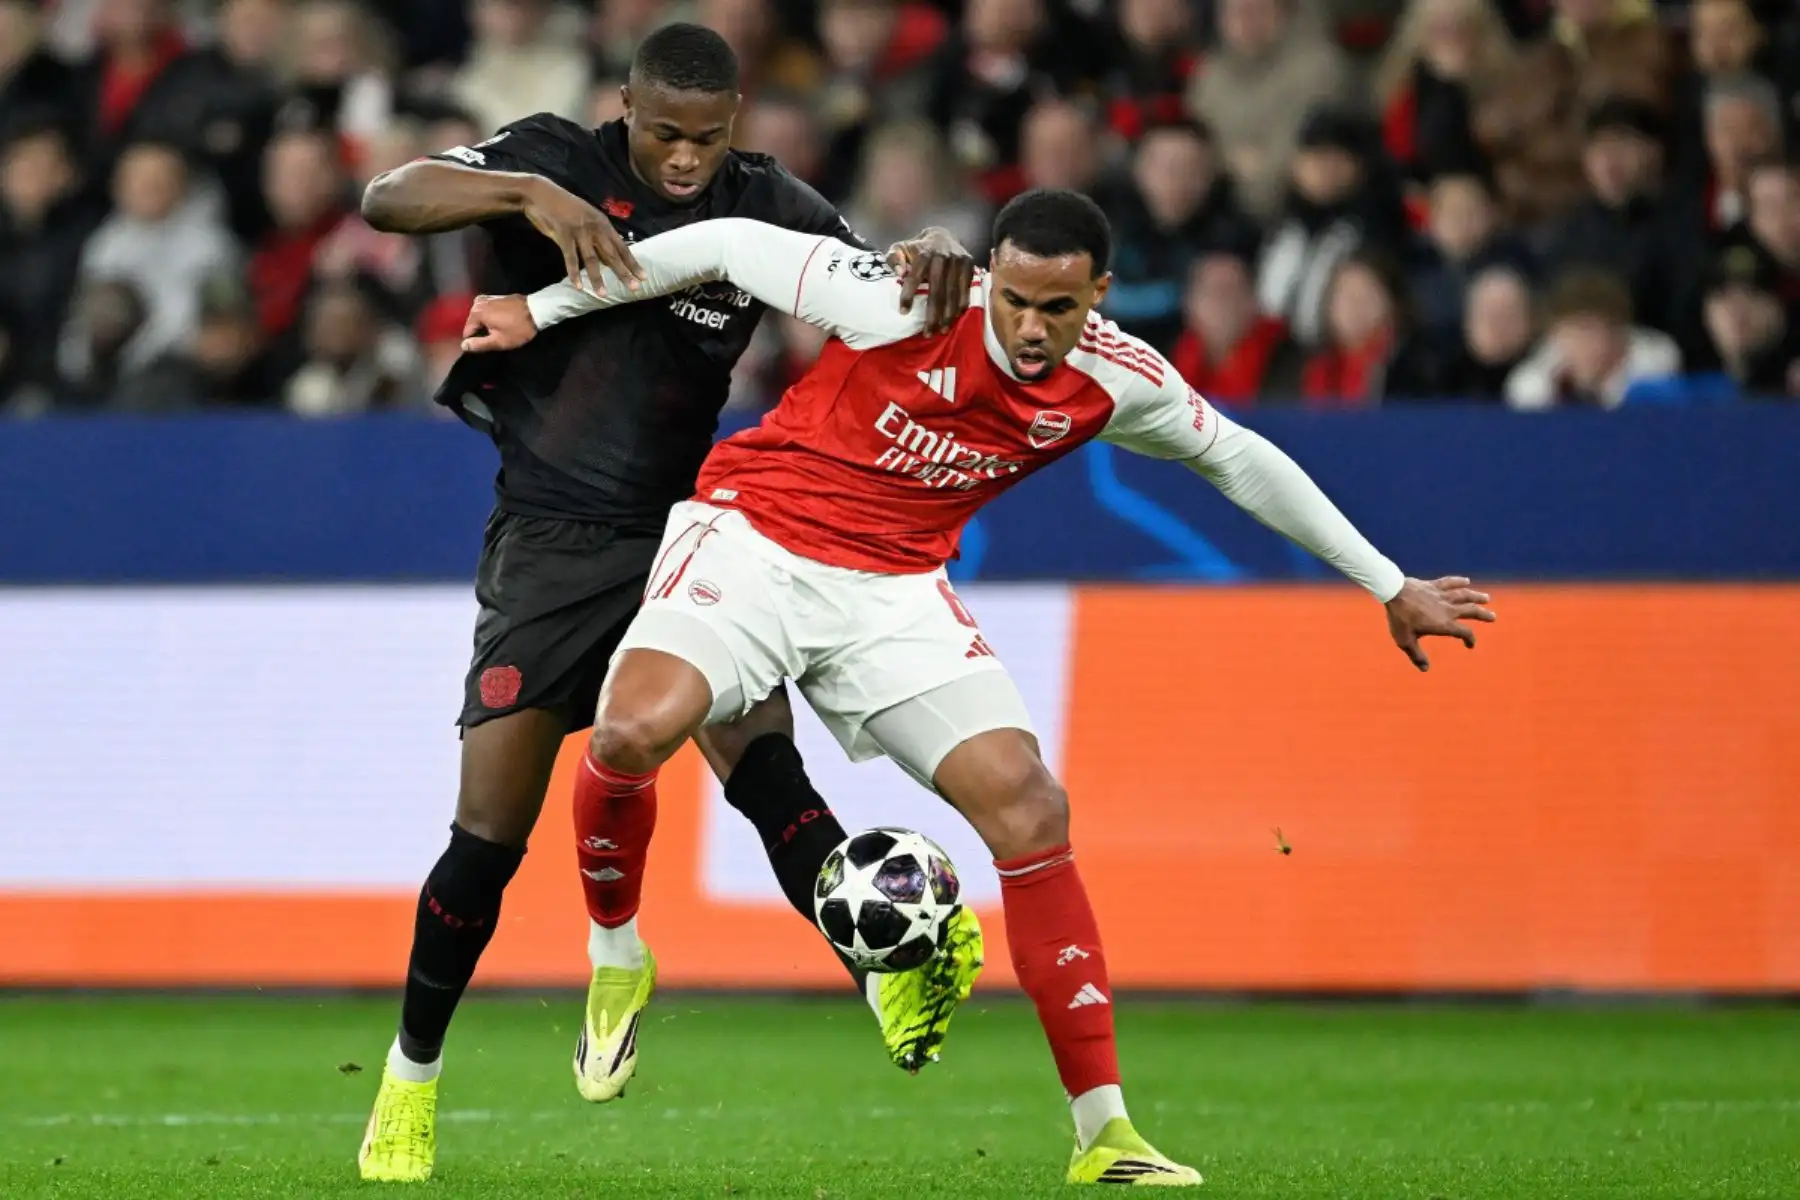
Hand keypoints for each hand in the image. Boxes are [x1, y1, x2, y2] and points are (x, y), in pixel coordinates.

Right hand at [460, 294, 537, 352]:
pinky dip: (493, 317)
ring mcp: (488, 297)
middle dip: (482, 332)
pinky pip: (489, 310)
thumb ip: (479, 344)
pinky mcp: (497, 296)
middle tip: (497, 338)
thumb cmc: (518, 328)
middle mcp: (478, 302)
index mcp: (476, 312)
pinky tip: (504, 322)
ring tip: (502, 331)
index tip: (488, 345)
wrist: (538, 311)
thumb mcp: (499, 341)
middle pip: (474, 323)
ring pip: (481, 316)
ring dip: (488, 325)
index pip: (467, 332)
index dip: (476, 341)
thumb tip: (463, 346)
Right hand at [520, 176, 643, 292]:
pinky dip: (573, 273)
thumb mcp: (586, 219)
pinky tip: (578, 286)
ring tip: (603, 294)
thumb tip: (608, 258)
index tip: (643, 277)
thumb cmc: (564, 207)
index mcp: (602, 223)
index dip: (632, 262)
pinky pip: (570, 257)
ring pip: (591, 259)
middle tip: (634, 288)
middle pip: (611, 254)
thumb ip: (597, 237)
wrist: (540, 193)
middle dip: (623, 272)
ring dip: (597, 278)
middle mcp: (594, 227)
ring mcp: (579, 231)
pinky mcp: (563, 234)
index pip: (621, 246)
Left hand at [888, 228, 975, 334]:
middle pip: (937, 291)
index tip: (903, 312)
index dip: (908, 295)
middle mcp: (942, 257)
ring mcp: (958, 261)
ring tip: (941, 331)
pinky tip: (954, 318)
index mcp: (924, 254)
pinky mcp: (969, 265)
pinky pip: (966, 290)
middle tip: (927, 333)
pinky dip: (960, 305)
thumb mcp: (900, 247)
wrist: (941, 234)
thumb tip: (899, 273)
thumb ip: (894, 259)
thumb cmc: (917, 248)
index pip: (914, 277)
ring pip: (953, 293)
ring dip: (947, 315)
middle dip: (932, 315)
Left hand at [1384, 576, 1495, 670]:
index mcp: (1443, 624)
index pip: (1464, 632)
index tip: (1470, 645)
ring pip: (1464, 595)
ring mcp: (1441, 595)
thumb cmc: (1399, 618)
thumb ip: (1416, 655)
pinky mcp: (1434, 585)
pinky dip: (1458, 581)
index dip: (1470, 639)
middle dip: (1483, 614)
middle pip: (1471, 611)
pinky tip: (1466, 581)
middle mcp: (1447, 609)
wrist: (1393, 593)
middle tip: (1493, 617)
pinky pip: (1449, 582)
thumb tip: (1425, 669)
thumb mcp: (1405, 641)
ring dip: (1476, 596)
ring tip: (1486, 598)